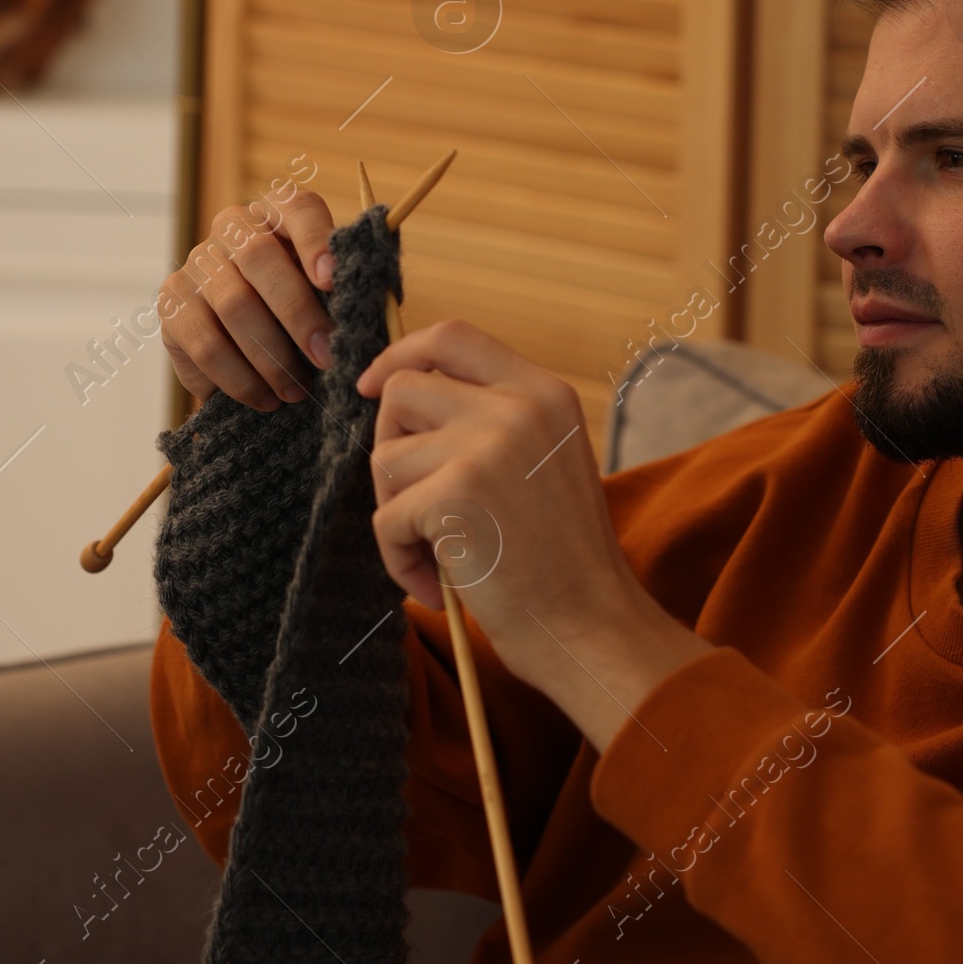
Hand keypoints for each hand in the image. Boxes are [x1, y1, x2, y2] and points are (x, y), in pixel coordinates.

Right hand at [158, 187, 337, 410]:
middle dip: (298, 312)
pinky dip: (241, 379)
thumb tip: (376, 309)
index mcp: (280, 213)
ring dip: (272, 356)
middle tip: (325, 357)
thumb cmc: (306, 314)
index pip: (297, 209)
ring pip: (233, 306)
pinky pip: (206, 345)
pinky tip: (266, 398)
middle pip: (259, 256)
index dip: (315, 241)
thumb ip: (351, 293)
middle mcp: (233, 227)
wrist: (249, 348)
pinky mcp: (171, 304)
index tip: (332, 278)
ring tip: (298, 390)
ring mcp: (197, 262)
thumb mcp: (331, 297)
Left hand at [358, 321, 710, 750]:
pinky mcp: (455, 495)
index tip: (370, 385)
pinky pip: (385, 516)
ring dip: (396, 513)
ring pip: (386, 458)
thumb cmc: (563, 559)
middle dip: (390, 447)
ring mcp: (487, 446)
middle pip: (403, 391)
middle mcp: (518, 407)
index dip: (400, 355)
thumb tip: (398, 396)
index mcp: (544, 392)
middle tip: (416, 502)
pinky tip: (437, 585)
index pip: (453, 336)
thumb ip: (494, 421)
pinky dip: (397, 559)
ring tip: (438, 554)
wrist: (591, 626)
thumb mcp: (546, 461)